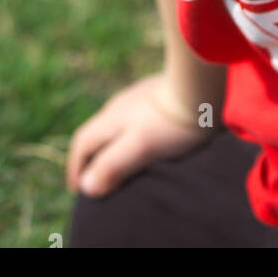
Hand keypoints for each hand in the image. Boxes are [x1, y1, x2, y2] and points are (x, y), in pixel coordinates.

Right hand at [65, 71, 212, 197]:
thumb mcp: (139, 147)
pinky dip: (131, 134)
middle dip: (90, 157)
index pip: (82, 143)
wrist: (201, 86)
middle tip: (95, 180)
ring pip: (116, 124)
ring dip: (111, 145)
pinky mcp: (158, 93)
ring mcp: (139, 96)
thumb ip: (112, 165)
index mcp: (111, 118)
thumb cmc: (171, 122)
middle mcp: (119, 104)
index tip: (78, 191)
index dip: (76, 168)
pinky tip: (147, 140)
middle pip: (96, 132)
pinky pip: (136, 117)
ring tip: (120, 164)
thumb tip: (86, 187)